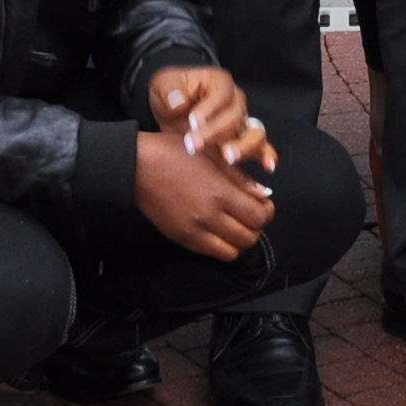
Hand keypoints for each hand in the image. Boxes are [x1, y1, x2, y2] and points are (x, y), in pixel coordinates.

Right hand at [133, 131, 277, 259]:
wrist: (137, 166)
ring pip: (232, 252)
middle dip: (256, 226)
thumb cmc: (175, 153)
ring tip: (233, 222)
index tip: (264, 203)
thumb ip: (241, 179)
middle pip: (249, 238)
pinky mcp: (180, 238)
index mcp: (220, 193)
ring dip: (238, 239)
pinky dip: (219, 245)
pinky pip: (210, 253)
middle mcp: (208, 217)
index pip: (259, 217)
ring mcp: (193, 231)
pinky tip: (216, 227)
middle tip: (250, 213)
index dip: (267, 211)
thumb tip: (264, 194)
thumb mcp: (213, 157)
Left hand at [147, 64, 275, 175]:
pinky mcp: (242, 140)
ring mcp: (243, 121)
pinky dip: (266, 155)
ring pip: (254, 132)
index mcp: (219, 82)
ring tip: (228, 157)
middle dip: (215, 133)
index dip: (209, 109)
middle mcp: (236, 101)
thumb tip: (177, 104)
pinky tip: (267, 166)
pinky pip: (261, 146)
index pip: (220, 94)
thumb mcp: (164, 84)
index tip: (192, 121)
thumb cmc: (171, 92)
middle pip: (235, 117)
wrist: (173, 107)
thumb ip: (170, 91)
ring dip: (243, 146)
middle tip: (193, 145)